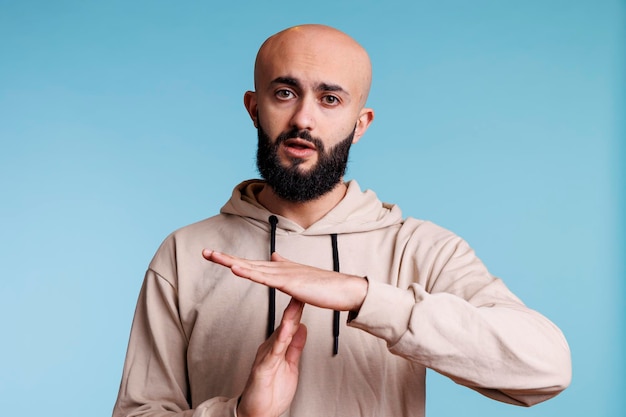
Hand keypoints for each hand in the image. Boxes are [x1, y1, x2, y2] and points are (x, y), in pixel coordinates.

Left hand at [202, 250, 367, 311]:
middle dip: (225, 258)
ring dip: (232, 262)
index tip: (215, 256)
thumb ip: (285, 267)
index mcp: (280, 269)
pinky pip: (265, 279)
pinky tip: (236, 269)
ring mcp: (284, 274)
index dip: (233, 260)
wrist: (344, 289)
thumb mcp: (300, 276)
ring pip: (252, 268)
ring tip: (213, 257)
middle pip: (247, 263)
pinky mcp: (290, 283)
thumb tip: (273, 256)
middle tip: (205, 253)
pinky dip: (249, 273)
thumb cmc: (324, 286)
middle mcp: (279, 268)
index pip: (252, 264)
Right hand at [237, 298, 306, 416]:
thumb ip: (296, 347)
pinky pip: (273, 352)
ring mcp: (265, 357)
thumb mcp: (290, 366)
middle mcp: (270, 349)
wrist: (258, 414)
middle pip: (285, 325)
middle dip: (294, 308)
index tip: (307, 294)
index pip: (291, 325)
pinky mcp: (262, 368)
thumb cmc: (271, 392)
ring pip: (279, 335)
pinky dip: (280, 340)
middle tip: (302, 289)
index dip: (299, 310)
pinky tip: (287, 330)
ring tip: (296, 304)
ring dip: (288, 319)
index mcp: (278, 348)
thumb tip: (303, 328)